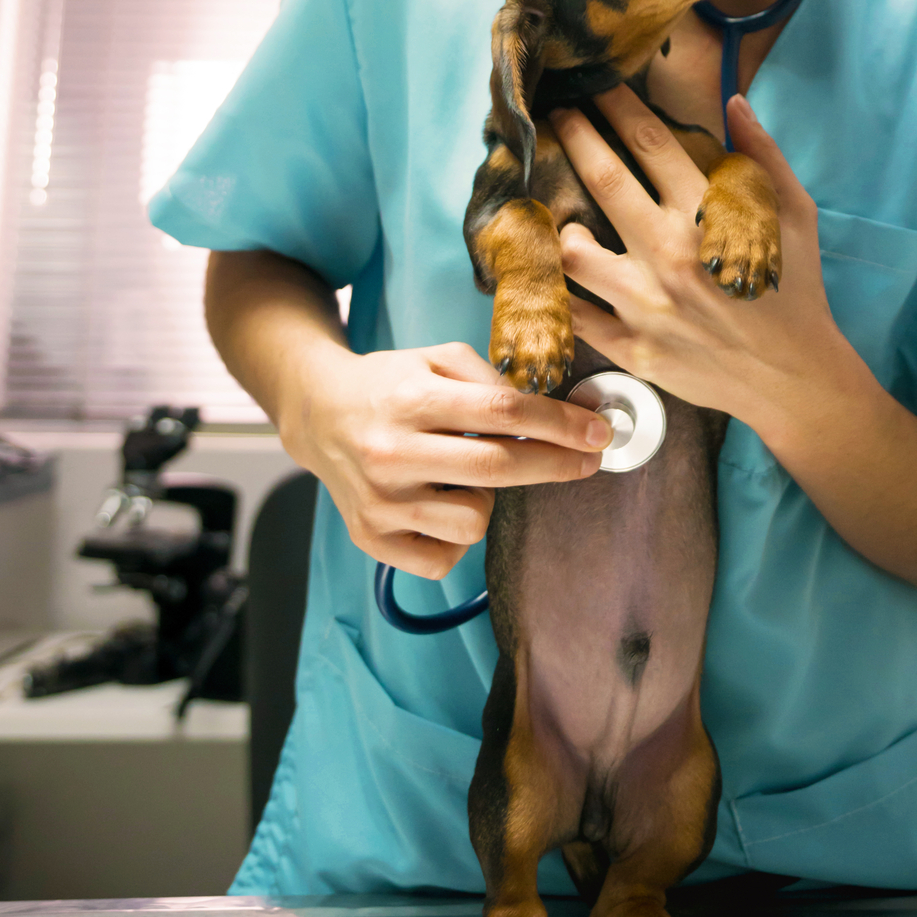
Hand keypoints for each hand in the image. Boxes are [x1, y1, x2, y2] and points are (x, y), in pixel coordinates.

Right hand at [278, 339, 609, 578]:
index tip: (599, 433)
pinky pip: (444, 558)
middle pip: (498, 468)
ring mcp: (380, 502)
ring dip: (488, 499)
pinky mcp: (371, 538)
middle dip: (556, 464)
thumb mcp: (437, 359)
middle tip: (586, 458)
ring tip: (466, 476)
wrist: (318, 415)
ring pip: (474, 521)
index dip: (560, 425)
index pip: (503, 413)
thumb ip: (492, 381)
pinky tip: (443, 505)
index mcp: (411, 400)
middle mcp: (391, 453)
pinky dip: (456, 537)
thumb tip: (552, 416)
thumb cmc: (389, 384)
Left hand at [550, 87, 849, 440]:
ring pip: (573, 253)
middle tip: (555, 114)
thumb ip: (763, 157)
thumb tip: (734, 101)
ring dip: (559, 225)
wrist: (794, 378)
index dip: (617, 106)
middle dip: (574, 137)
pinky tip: (549, 274)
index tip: (595, 85)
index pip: (650, 143)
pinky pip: (575, 315)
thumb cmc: (795, 290)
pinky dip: (557, 293)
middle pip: (603, 181)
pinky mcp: (631, 349)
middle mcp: (669, 255)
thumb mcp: (796, 215)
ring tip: (556, 213)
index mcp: (707, 216)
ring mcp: (645, 305)